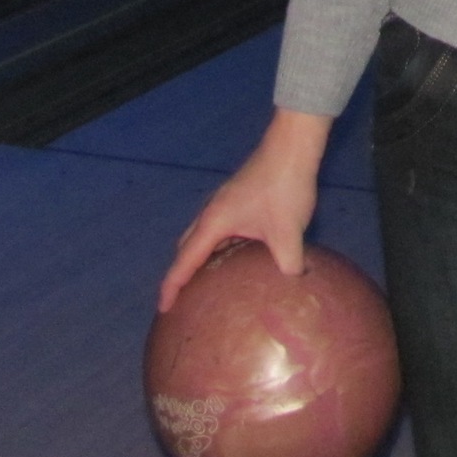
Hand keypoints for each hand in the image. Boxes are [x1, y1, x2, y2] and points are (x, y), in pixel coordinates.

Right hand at [156, 108, 331, 312]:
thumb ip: (288, 264)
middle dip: (182, 273)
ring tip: (209, 285)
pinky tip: (239, 258)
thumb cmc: (284, 187)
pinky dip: (219, 248)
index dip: (172, 287)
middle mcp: (212, 213)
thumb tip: (291, 285)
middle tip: (185, 300)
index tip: (163, 309)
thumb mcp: (288, 233)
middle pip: (187, 248)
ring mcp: (224, 203)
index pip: (184, 262)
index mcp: (214, 223)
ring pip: (204, 237)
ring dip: (201, 259)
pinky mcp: (238, 199)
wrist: (293, 147)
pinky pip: (220, 230)